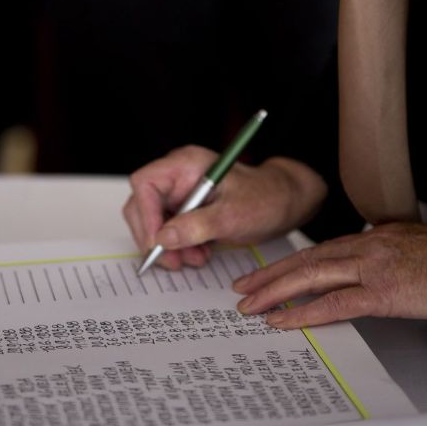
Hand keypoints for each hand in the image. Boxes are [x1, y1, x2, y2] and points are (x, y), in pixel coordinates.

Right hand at [123, 145, 327, 270]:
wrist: (284, 203)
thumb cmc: (264, 199)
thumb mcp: (232, 215)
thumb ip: (197, 225)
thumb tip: (162, 238)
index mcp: (186, 164)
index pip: (145, 183)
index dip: (145, 214)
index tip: (157, 243)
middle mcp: (178, 175)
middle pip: (142, 204)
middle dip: (155, 236)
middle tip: (173, 261)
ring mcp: (181, 192)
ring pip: (153, 221)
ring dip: (168, 245)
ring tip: (193, 260)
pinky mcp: (186, 208)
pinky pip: (168, 229)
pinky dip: (178, 246)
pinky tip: (197, 254)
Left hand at [233, 223, 426, 327]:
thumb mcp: (416, 252)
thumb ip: (388, 258)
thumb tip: (373, 274)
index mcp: (375, 237)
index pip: (323, 250)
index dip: (292, 262)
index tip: (271, 273)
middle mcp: (367, 246)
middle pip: (307, 259)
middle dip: (271, 274)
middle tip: (243, 289)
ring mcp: (372, 267)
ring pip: (310, 275)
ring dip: (274, 291)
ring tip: (249, 306)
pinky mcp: (383, 293)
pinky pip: (333, 303)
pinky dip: (303, 311)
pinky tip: (281, 320)